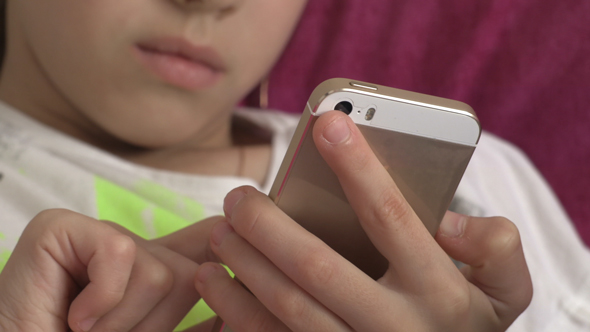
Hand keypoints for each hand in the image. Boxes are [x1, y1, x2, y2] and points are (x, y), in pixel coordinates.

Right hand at [0, 208, 219, 331]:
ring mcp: (95, 234)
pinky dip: (101, 302)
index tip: (243, 254)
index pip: (206, 241)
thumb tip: (229, 316)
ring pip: (161, 272)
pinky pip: (121, 256)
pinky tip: (73, 314)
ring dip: (123, 321)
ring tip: (86, 329)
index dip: (230, 244)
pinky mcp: (62, 228)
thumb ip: (183, 328)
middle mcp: (128, 247)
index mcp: (147, 272)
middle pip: (191, 273)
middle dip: (156, 323)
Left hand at [194, 111, 532, 330]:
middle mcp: (395, 328)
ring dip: (244, 267)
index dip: (359, 167)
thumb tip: (444, 219)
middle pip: (319, 268)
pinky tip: (215, 282)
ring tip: (219, 232)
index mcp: (438, 293)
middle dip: (270, 226)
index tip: (327, 123)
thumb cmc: (464, 321)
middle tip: (238, 196)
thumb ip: (495, 247)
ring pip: (288, 309)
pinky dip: (237, 314)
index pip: (391, 218)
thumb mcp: (504, 288)